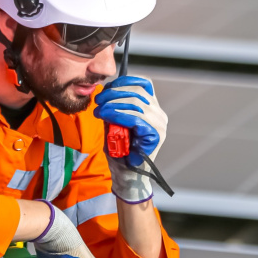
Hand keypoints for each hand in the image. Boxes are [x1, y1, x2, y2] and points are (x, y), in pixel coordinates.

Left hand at [93, 76, 166, 203]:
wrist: (126, 175)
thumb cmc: (120, 151)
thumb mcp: (115, 123)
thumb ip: (114, 108)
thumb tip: (104, 93)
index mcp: (152, 108)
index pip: (143, 84)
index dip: (124, 82)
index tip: (106, 88)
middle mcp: (158, 114)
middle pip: (137, 92)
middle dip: (113, 93)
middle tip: (97, 101)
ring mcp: (159, 124)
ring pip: (135, 103)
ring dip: (112, 104)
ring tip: (98, 111)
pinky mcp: (155, 134)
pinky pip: (135, 118)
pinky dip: (118, 114)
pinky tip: (107, 116)